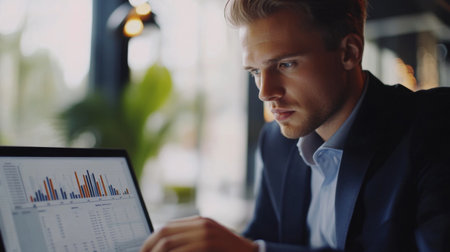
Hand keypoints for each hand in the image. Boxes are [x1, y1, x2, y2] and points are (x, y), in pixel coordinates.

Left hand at [140, 216, 258, 251]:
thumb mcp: (207, 243)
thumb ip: (189, 242)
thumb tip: (163, 247)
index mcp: (198, 221)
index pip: (165, 227)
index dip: (149, 241)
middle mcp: (201, 223)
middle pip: (164, 233)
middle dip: (149, 249)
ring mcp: (206, 232)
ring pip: (171, 243)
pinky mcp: (210, 243)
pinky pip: (184, 251)